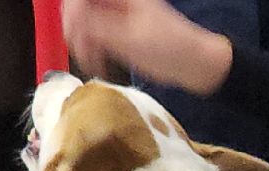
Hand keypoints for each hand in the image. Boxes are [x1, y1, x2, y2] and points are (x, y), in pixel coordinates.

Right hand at [64, 0, 232, 95]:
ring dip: (81, 41)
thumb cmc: (173, 47)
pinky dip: (90, 50)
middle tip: (78, 47)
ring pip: (82, 23)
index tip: (73, 29)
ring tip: (90, 61)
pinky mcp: (116, 35)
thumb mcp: (132, 38)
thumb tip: (72, 20)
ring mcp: (115, 19)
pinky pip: (92, 38)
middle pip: (79, 7)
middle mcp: (116, 3)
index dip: (74, 10)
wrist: (196, 65)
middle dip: (75, 27)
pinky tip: (96, 64)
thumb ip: (99, 27)